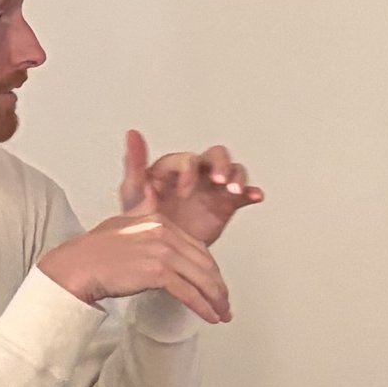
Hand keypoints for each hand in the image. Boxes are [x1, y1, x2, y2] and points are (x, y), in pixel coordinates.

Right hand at [41, 205, 231, 322]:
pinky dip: (202, 306)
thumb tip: (153, 197)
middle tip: (224, 303)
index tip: (215, 284)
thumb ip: (143, 212)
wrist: (75, 267)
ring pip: (201, 279)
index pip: (197, 247)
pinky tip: (210, 316)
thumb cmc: (94, 251)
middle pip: (204, 263)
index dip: (210, 270)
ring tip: (221, 314)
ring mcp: (162, 251)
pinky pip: (189, 292)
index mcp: (159, 220)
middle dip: (218, 287)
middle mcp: (164, 233)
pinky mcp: (157, 272)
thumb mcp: (123, 222)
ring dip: (215, 300)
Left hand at [117, 130, 261, 246]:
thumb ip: (134, 163)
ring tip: (236, 190)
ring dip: (238, 177)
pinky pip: (244, 194)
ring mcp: (212, 188)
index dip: (188, 172)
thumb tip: (132, 134)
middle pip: (216, 156)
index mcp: (174, 168)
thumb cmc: (143, 219)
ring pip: (233, 170)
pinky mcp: (226, 204)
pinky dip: (252, 193)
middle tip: (221, 180)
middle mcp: (196, 173)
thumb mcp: (133, 192)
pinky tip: (255, 196)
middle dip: (221, 166)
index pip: (188, 159)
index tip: (185, 192)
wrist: (159, 252)